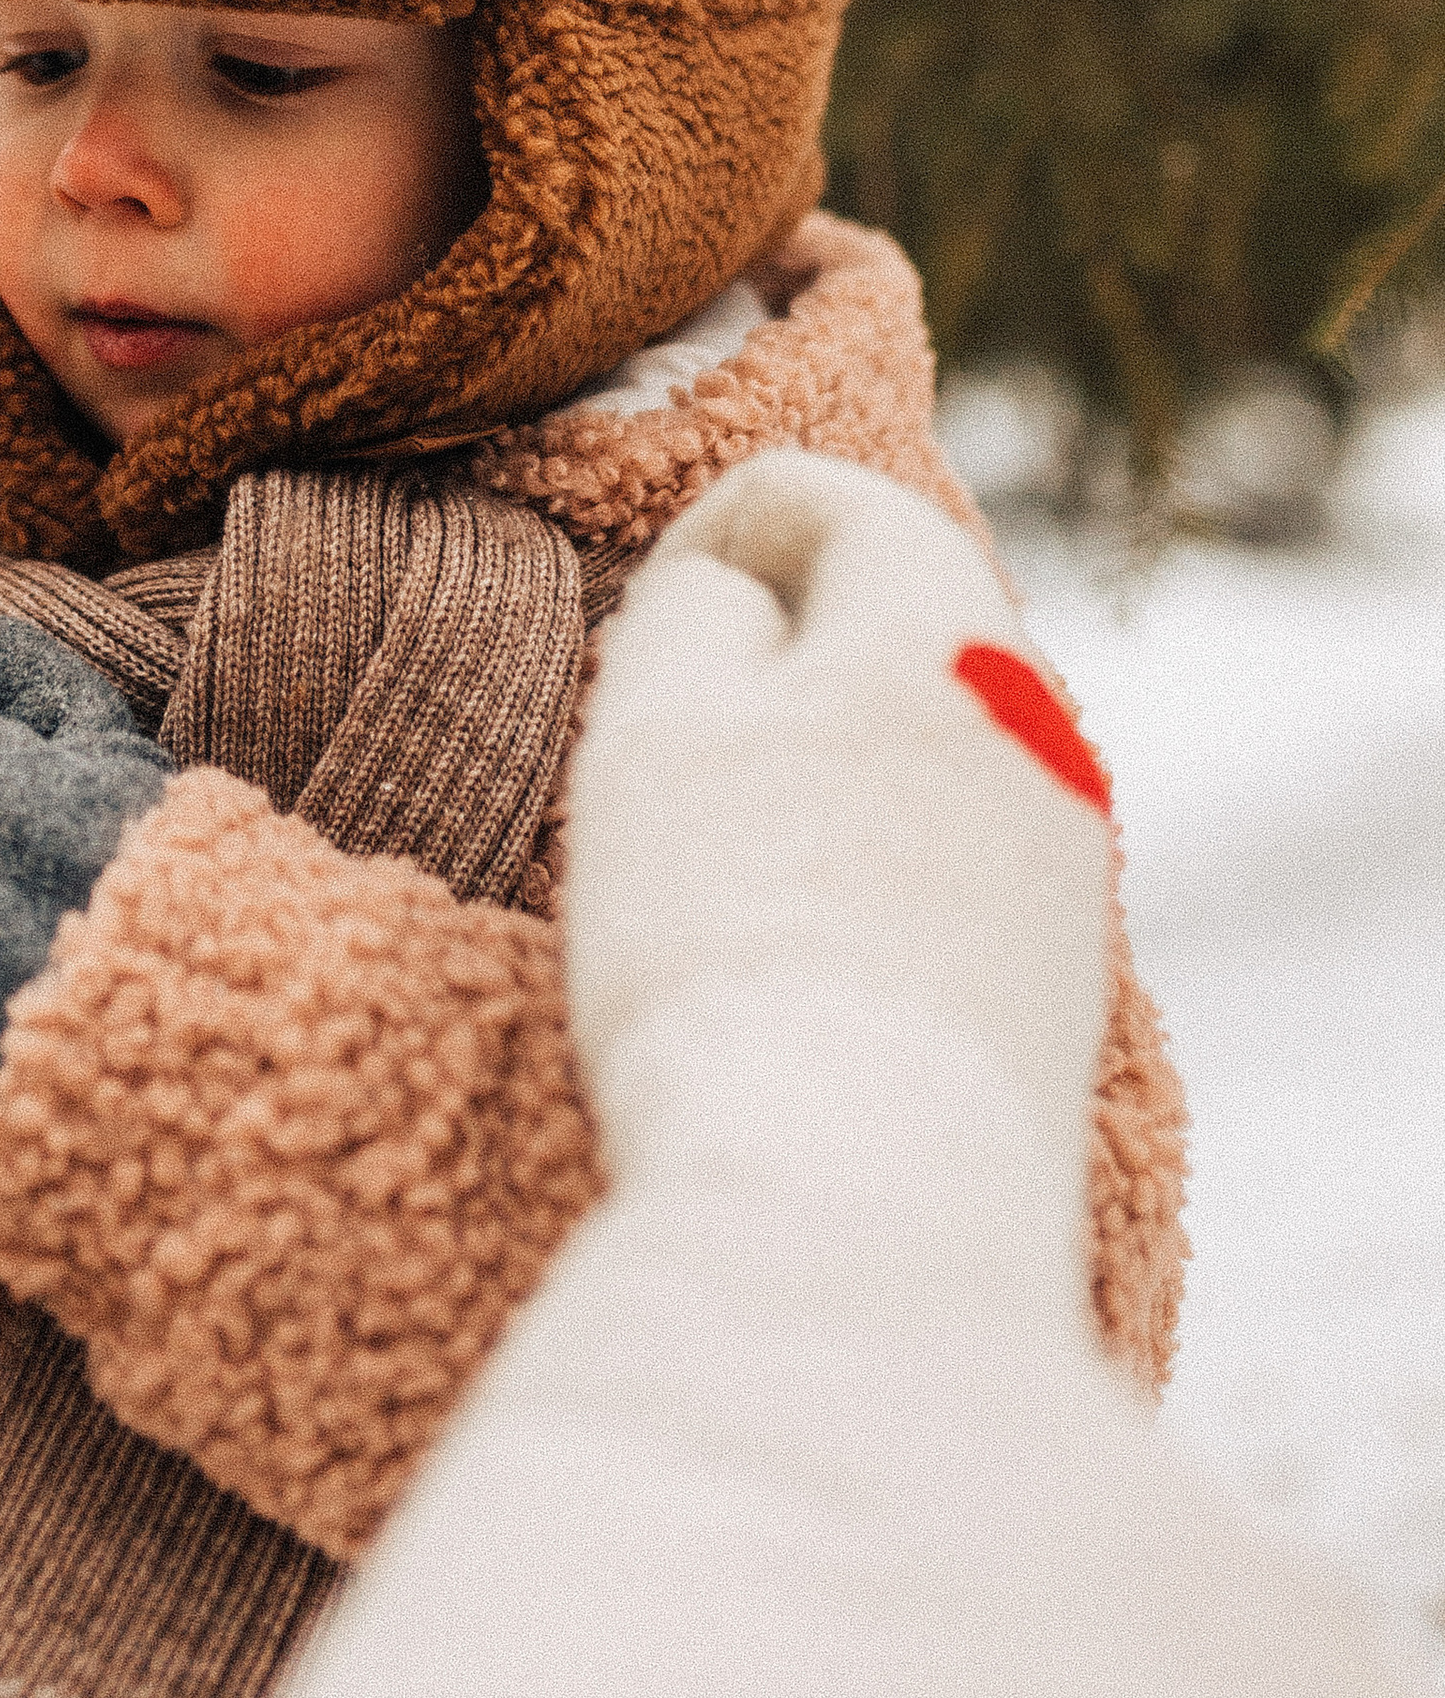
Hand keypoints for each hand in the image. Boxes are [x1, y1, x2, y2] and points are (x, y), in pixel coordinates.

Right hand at [569, 450, 1113, 1161]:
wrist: (855, 1201)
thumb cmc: (731, 930)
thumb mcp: (654, 721)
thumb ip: (686, 611)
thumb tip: (736, 602)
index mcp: (946, 622)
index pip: (823, 496)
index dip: (703, 538)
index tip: (634, 637)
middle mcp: (1039, 725)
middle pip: (887, 623)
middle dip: (769, 660)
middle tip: (656, 757)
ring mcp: (1063, 864)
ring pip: (921, 751)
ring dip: (817, 774)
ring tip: (711, 875)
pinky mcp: (1054, 990)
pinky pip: (948, 872)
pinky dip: (862, 878)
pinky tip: (789, 969)